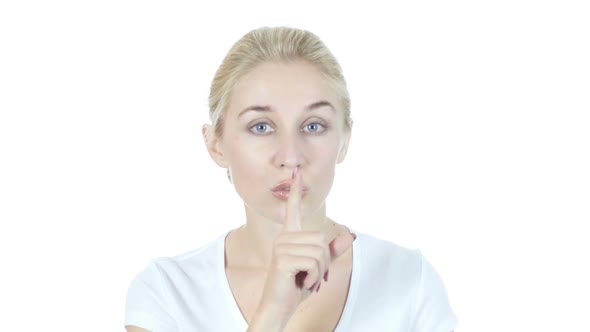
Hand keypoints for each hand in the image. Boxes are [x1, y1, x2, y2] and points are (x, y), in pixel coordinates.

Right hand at [255, 166, 355, 326]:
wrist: (279, 307)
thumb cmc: (295, 286)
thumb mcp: (318, 267)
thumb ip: (332, 251)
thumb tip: (350, 236)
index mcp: (289, 236)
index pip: (292, 209)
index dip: (295, 191)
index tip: (296, 173)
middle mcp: (283, 237)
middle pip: (321, 239)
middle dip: (324, 262)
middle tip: (311, 276)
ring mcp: (281, 246)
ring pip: (320, 251)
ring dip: (320, 271)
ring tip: (306, 279)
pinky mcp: (283, 258)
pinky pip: (314, 262)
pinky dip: (315, 276)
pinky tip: (303, 282)